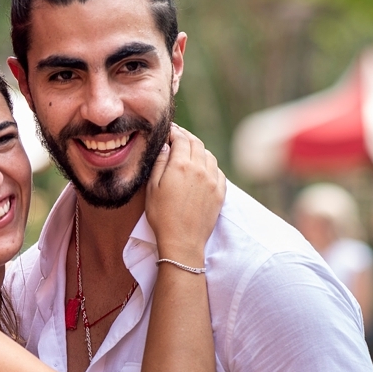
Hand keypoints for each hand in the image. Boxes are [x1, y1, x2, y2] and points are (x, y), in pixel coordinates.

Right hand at [144, 124, 225, 262]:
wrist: (182, 240)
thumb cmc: (161, 216)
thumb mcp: (152, 188)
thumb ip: (159, 163)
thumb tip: (164, 146)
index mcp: (181, 165)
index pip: (181, 138)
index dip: (174, 131)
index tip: (169, 130)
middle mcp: (200, 168)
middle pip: (196, 143)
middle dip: (187, 137)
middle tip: (178, 136)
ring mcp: (213, 180)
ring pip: (209, 155)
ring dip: (199, 149)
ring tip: (190, 152)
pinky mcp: (220, 191)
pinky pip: (217, 170)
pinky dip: (209, 164)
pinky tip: (202, 168)